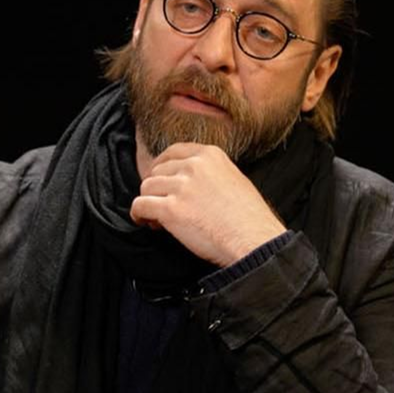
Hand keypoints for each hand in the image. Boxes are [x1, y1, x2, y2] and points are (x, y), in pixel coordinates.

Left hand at [130, 143, 285, 266]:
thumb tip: (189, 182)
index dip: (162, 167)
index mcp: (210, 155)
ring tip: (157, 219)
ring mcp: (181, 186)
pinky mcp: (171, 209)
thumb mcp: (234, 180)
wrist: (253, 241)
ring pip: (146, 187)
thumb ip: (210, 174)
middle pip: (157, 171)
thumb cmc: (249, 219)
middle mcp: (194, 166)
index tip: (161, 180)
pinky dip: (139, 215)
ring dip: (148, 202)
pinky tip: (146, 222)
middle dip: (157, 189)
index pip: (174, 152)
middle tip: (162, 206)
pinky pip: (141, 206)